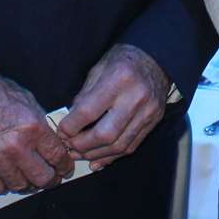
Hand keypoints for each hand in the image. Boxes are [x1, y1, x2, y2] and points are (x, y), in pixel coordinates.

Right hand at [0, 73, 73, 195]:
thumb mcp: (27, 101)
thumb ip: (41, 124)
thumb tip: (54, 142)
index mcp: (33, 128)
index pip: (58, 156)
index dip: (65, 166)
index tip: (65, 169)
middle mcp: (17, 148)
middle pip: (43, 178)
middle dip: (51, 180)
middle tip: (52, 179)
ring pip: (21, 186)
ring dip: (28, 184)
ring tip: (29, 178)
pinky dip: (5, 184)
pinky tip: (7, 176)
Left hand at [57, 44, 171, 169]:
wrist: (157, 59)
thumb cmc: (123, 61)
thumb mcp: (99, 68)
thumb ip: (84, 95)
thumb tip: (70, 121)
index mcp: (119, 78)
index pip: (89, 111)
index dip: (71, 126)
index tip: (61, 131)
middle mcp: (136, 97)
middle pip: (105, 134)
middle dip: (82, 146)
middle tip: (69, 147)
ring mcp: (148, 111)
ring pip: (119, 145)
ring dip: (95, 155)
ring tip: (80, 155)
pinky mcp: (154, 121)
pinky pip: (131, 146)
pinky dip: (112, 156)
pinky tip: (97, 159)